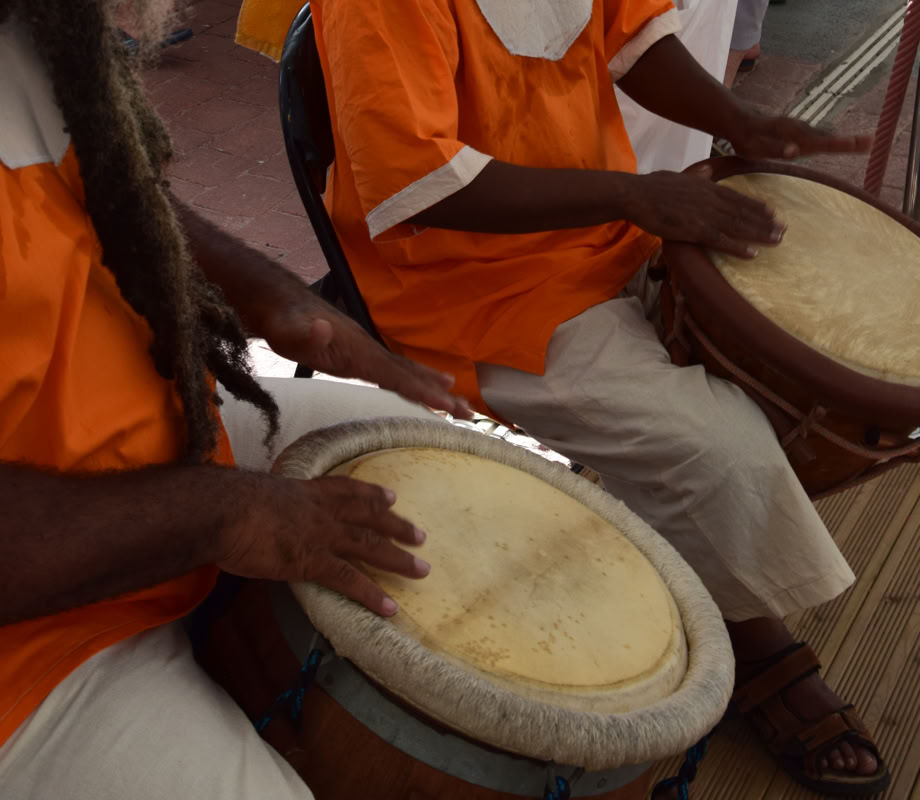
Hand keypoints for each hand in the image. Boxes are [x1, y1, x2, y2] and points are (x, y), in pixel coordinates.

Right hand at [219, 474, 428, 615]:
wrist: (222, 510)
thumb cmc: (224, 502)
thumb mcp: (250, 496)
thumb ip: (263, 507)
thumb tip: (252, 516)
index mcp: (305, 491)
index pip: (346, 489)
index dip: (370, 493)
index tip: (391, 496)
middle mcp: (321, 510)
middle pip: (368, 516)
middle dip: (396, 526)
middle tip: (420, 535)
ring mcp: (321, 535)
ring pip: (370, 546)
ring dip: (398, 559)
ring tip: (421, 570)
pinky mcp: (313, 562)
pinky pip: (350, 580)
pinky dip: (372, 595)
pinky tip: (390, 607)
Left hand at [263, 305, 472, 418]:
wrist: (279, 303)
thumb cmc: (282, 321)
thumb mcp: (287, 331)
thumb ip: (306, 334)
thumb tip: (322, 328)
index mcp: (358, 351)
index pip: (396, 375)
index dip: (421, 390)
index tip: (446, 405)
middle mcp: (370, 351)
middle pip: (412, 376)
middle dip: (441, 396)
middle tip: (469, 414)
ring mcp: (367, 353)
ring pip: (408, 374)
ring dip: (434, 390)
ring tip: (460, 404)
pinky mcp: (361, 357)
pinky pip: (397, 374)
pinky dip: (416, 382)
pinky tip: (427, 387)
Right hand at [629, 165, 785, 258]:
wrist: (637, 194)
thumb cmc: (653, 186)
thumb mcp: (680, 176)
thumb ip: (696, 175)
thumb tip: (706, 169)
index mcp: (708, 188)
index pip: (738, 197)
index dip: (757, 205)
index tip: (773, 212)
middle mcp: (711, 200)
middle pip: (744, 212)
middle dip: (765, 221)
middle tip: (784, 229)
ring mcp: (704, 215)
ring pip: (738, 225)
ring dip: (759, 233)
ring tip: (777, 240)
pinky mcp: (694, 230)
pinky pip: (721, 240)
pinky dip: (738, 247)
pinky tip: (752, 254)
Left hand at [729, 112, 872, 159]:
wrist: (738, 121)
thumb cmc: (746, 138)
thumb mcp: (755, 148)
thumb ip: (775, 149)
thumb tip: (795, 151)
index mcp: (792, 134)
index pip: (821, 142)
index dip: (841, 145)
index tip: (860, 143)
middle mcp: (799, 129)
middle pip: (827, 138)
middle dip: (849, 142)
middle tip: (871, 142)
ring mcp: (798, 129)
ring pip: (823, 136)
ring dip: (842, 141)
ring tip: (863, 143)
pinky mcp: (796, 132)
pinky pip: (816, 136)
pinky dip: (830, 139)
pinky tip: (839, 143)